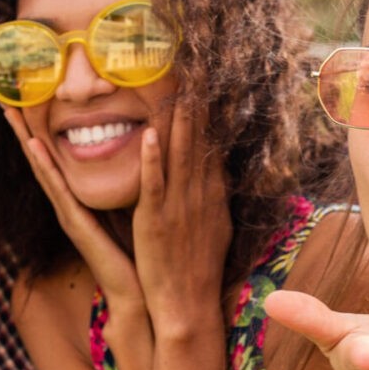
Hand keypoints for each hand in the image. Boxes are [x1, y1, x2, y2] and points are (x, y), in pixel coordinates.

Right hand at [4, 108, 142, 307]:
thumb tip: (132, 159)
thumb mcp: (125, 213)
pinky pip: (58, 190)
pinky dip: (45, 166)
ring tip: (11, 115)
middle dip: (23, 132)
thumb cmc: (132, 255)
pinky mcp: (75, 224)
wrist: (134, 291)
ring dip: (26, 141)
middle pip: (40, 161)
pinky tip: (36, 146)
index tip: (29, 107)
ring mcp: (67, 214)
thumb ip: (121, 190)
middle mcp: (66, 205)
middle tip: (6, 102)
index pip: (55, 161)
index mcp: (77, 201)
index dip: (39, 134)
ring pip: (42, 170)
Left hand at [132, 98, 230, 329]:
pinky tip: (149, 133)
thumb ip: (214, 197)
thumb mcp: (216, 226)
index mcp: (211, 193)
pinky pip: (153, 184)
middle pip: (197, 139)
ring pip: (177, 153)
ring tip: (175, 84)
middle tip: (195, 64)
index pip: (211, 142)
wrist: (189, 305)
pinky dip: (152, 158)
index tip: (208, 80)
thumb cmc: (198, 269)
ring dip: (176, 118)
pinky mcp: (154, 220)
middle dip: (196, 100)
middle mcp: (198, 193)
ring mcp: (177, 206)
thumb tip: (218, 174)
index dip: (210, 110)